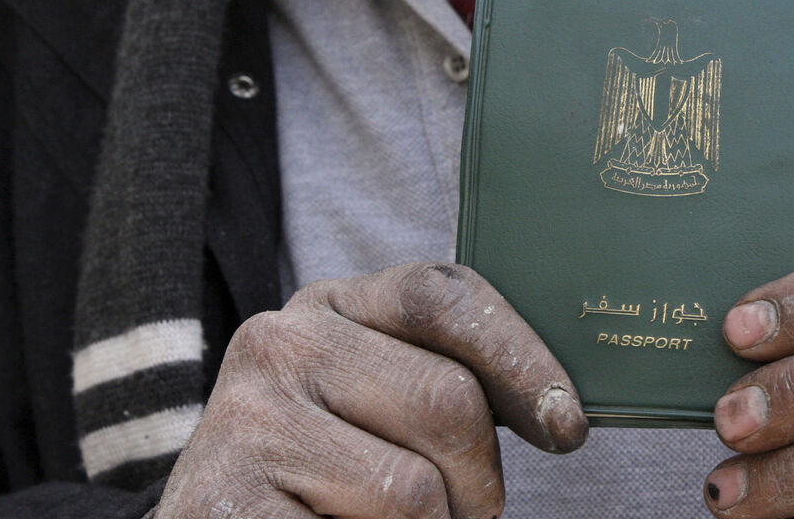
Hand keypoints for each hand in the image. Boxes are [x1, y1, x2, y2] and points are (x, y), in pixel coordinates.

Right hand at [154, 263, 587, 518]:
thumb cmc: (328, 474)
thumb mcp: (382, 403)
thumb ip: (446, 382)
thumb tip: (559, 412)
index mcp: (333, 305)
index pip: (444, 297)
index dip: (521, 357)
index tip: (567, 426)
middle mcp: (281, 342)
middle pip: (449, 401)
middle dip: (480, 483)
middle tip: (462, 515)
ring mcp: (246, 421)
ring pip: (414, 490)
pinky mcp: (226, 502)